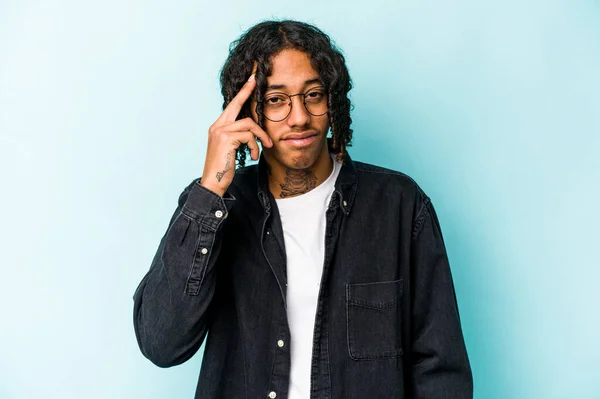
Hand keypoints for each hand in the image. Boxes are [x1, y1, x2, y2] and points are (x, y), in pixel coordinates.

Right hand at [200, 74, 272, 196]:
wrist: (213, 182)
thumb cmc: (224, 168)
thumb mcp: (231, 149)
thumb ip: (238, 136)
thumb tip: (253, 130)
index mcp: (218, 127)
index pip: (231, 106)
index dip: (242, 93)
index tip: (250, 81)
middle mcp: (217, 126)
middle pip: (236, 104)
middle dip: (247, 92)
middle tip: (256, 81)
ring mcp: (220, 131)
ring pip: (249, 124)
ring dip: (260, 137)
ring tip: (264, 148)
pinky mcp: (226, 138)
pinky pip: (249, 136)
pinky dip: (255, 147)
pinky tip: (253, 156)